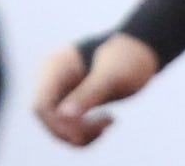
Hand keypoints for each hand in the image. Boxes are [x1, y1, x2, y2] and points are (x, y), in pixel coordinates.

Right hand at [32, 33, 160, 146]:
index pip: (42, 106)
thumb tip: (63, 115)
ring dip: (82, 134)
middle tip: (104, 126)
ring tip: (109, 122)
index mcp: (56, 67)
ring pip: (59, 125)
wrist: (142, 50)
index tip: (86, 130)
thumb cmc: (128, 58)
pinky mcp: (72, 99)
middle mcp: (53, 78)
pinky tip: (109, 121)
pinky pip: (70, 124)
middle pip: (48, 119)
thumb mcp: (111, 77)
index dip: (59, 124)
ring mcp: (61, 89)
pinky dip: (87, 131)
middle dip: (73, 131)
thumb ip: (88, 94)